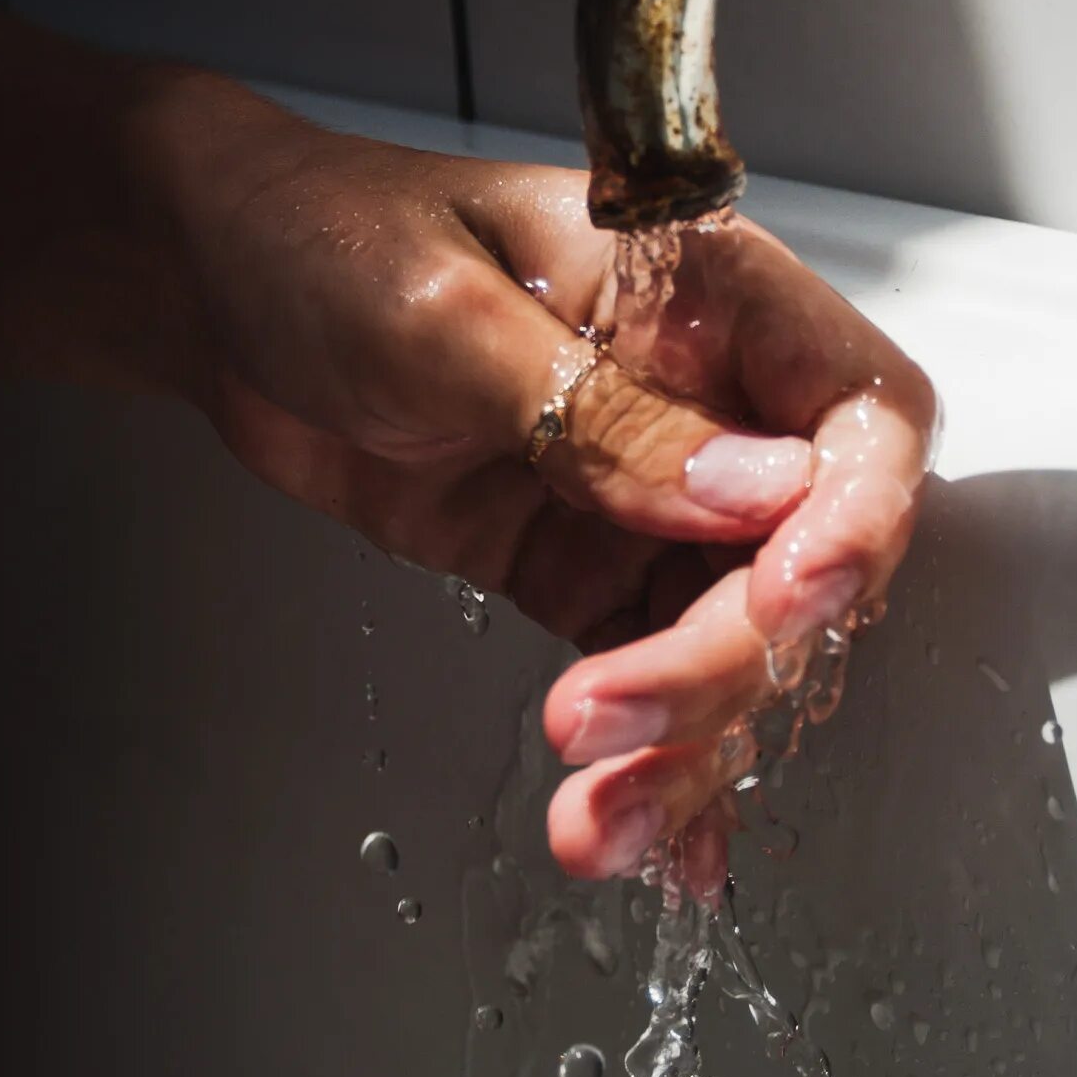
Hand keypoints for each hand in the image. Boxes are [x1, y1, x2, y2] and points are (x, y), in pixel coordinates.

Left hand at [145, 80, 936, 883]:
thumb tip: (754, 490)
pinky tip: (642, 835)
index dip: (851, 520)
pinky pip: (648, 664)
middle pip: (798, 559)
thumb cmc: (326, 241)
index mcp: (706, 297)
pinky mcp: (581, 561)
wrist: (214, 288)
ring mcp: (645, 491)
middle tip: (611, 724)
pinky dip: (656, 754)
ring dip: (681, 740)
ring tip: (594, 822)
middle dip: (724, 665)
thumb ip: (599, 409)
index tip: (786, 603)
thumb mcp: (447, 317)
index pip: (861, 417)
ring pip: (727, 639)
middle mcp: (705, 398)